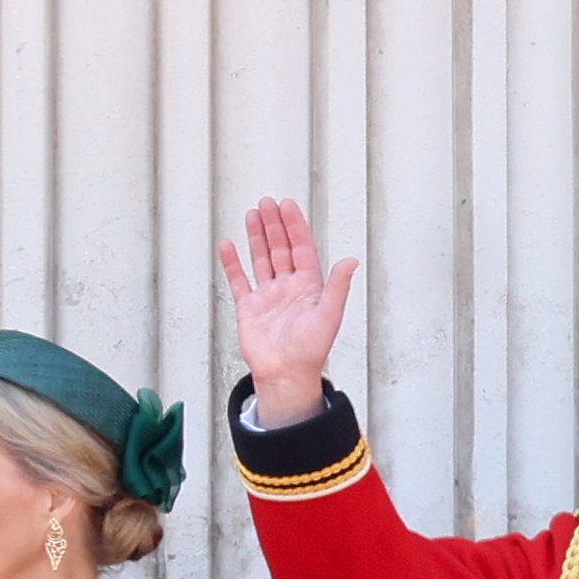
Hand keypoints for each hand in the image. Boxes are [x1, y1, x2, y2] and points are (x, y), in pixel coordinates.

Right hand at [215, 197, 361, 411]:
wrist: (285, 375)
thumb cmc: (310, 351)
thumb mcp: (328, 315)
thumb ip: (337, 287)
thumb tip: (350, 261)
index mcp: (310, 288)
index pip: (302, 249)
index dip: (295, 227)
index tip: (287, 206)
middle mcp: (289, 288)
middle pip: (281, 249)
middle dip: (275, 225)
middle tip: (267, 203)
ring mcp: (268, 296)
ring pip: (262, 259)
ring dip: (257, 237)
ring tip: (252, 214)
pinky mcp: (249, 308)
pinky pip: (239, 280)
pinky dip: (233, 263)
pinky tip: (229, 245)